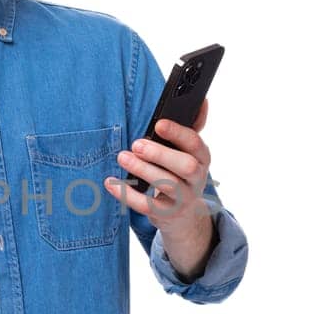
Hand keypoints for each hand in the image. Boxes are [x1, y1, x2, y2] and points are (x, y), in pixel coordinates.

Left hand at [103, 98, 213, 236]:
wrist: (183, 214)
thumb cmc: (180, 172)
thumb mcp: (189, 152)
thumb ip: (192, 127)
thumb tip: (202, 100)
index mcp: (202, 158)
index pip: (195, 143)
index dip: (178, 133)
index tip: (158, 124)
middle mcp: (196, 179)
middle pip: (186, 166)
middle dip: (160, 154)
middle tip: (136, 144)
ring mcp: (183, 198)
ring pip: (167, 185)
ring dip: (143, 170)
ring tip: (122, 157)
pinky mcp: (166, 214)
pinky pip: (147, 206)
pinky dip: (127, 194)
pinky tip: (111, 183)